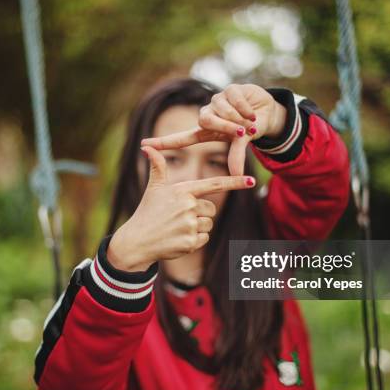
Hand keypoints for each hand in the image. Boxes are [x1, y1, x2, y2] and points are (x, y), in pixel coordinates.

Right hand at [107, 145, 255, 271]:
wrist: (137, 241)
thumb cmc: (147, 212)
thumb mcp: (153, 188)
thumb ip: (158, 168)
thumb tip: (147, 147)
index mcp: (183, 191)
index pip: (214, 184)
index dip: (235, 182)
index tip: (251, 180)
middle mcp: (188, 206)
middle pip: (211, 209)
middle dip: (200, 213)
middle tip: (179, 218)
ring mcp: (189, 225)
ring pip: (208, 224)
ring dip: (197, 227)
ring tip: (177, 228)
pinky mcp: (190, 242)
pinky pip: (204, 239)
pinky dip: (194, 240)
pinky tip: (178, 239)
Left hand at [140, 84, 286, 175]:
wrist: (267, 112)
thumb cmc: (249, 129)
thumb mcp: (242, 143)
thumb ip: (237, 156)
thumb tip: (239, 176)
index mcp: (206, 131)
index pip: (181, 138)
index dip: (163, 142)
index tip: (144, 145)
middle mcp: (208, 115)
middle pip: (205, 120)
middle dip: (225, 127)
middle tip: (242, 132)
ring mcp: (217, 100)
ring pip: (222, 110)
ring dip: (239, 118)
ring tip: (250, 122)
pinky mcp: (230, 89)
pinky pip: (235, 100)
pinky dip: (246, 109)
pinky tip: (252, 112)